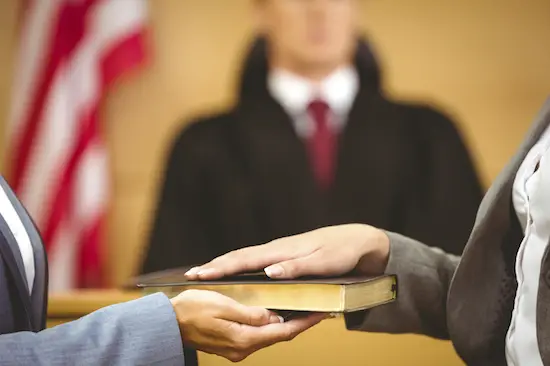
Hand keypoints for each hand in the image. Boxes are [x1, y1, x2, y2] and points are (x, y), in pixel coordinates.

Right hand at [170, 289, 326, 361]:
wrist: (168, 323)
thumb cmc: (191, 310)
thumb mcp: (224, 306)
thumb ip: (251, 313)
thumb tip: (275, 318)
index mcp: (244, 338)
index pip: (283, 332)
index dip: (304, 322)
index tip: (320, 314)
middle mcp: (243, 348)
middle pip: (279, 336)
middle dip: (298, 323)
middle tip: (314, 309)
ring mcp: (237, 349)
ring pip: (268, 336)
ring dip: (284, 324)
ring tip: (299, 310)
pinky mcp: (231, 344)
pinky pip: (256, 335)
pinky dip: (268, 326)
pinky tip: (273, 315)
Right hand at [185, 224, 389, 280]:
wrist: (359, 240)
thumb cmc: (341, 252)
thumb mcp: (323, 262)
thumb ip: (296, 268)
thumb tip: (268, 272)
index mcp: (282, 251)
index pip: (245, 260)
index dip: (221, 268)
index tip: (199, 274)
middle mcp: (277, 250)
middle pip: (239, 257)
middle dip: (214, 266)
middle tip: (190, 275)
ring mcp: (280, 251)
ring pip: (246, 258)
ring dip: (224, 265)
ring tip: (204, 273)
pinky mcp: (284, 256)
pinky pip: (255, 261)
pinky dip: (240, 266)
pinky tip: (235, 272)